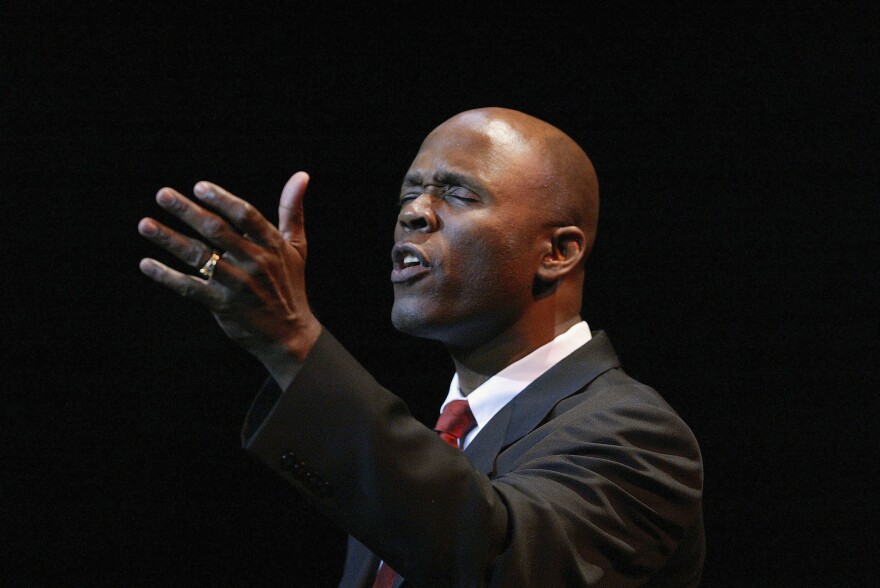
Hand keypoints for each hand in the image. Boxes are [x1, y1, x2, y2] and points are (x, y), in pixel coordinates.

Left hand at [137, 172, 321, 366]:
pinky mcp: (222, 305)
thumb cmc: (290, 284)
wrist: (289, 334)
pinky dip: (166, 276)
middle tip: (163, 194)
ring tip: (145, 224)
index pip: (245, 215)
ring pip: (198, 257)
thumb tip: (302, 174)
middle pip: (217, 231)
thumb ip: (293, 210)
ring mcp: (237, 284)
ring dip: (170, 240)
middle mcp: (254, 262)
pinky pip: (189, 288)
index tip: (199, 187)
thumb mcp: (296, 246)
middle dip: (188, 212)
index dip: (222, 200)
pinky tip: (146, 264)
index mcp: (271, 245)